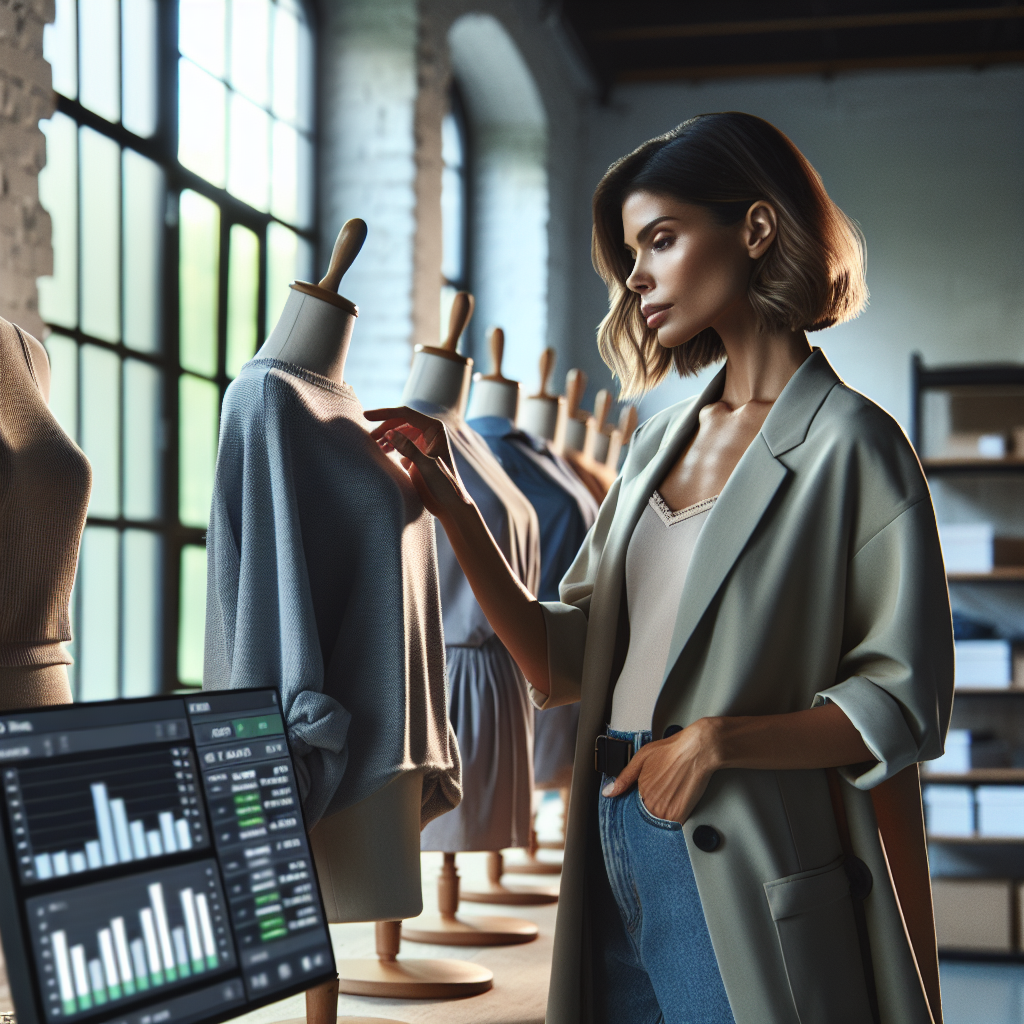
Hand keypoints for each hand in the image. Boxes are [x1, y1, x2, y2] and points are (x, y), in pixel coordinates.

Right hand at [364, 406, 471, 521]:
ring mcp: (423, 443)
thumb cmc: (443, 484)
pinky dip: (390, 446)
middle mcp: (430, 432)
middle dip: (384, 427)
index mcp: (435, 428)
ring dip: (386, 437)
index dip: (385, 414)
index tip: (366, 415)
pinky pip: (400, 444)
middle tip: (370, 437)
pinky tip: (383, 452)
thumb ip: (408, 448)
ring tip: (374, 445)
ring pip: (399, 432)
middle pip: (401, 421)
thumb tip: (388, 433)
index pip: (406, 414)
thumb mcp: (425, 466)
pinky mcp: (418, 454)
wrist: (450, 504)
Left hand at [602, 718, 720, 823]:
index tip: (643, 801)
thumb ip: (624, 778)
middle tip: (660, 796)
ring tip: (669, 798)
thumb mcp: (641, 758)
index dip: (637, 805)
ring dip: (659, 817)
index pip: (632, 809)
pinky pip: (671, 828)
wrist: (697, 750)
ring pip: (657, 823)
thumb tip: (608, 792)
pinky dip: (671, 824)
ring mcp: (665, 812)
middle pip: (645, 817)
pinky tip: (675, 806)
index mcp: (639, 791)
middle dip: (649, 811)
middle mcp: (651, 804)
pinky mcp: (680, 816)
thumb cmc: (671, 750)